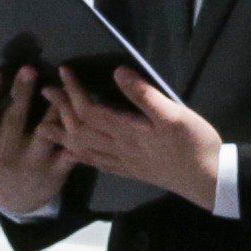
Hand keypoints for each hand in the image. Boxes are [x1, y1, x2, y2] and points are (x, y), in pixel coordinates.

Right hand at [0, 67, 75, 219]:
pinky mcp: (56, 170)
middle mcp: (4, 154)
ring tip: (62, 83)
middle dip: (21, 94)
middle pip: (14, 121)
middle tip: (30, 68)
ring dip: (55, 107)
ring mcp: (32, 163)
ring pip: (46, 132)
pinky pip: (69, 150)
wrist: (16, 200)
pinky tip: (86, 112)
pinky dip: (78, 134)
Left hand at [44, 67, 228, 211]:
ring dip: (63, 134)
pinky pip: (97, 163)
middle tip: (46, 91)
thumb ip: (144, 95)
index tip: (64, 71)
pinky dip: (80, 156)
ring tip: (44, 125)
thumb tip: (117, 73)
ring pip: (84, 147)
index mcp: (128, 131)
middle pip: (81, 128)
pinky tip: (73, 153)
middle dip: (62, 109)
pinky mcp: (129, 170)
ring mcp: (122, 161)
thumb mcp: (174, 115)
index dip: (74, 90)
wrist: (207, 179)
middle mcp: (118, 147)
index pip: (90, 109)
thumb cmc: (194, 143)